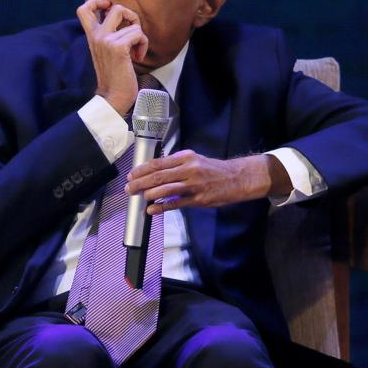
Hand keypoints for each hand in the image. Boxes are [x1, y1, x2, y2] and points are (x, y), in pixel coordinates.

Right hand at [75, 0, 147, 114]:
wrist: (112, 95)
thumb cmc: (114, 74)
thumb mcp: (106, 51)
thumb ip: (109, 35)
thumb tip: (123, 19)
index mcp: (91, 36)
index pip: (83, 9)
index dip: (97, 1)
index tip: (108, 10)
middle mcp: (96, 36)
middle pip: (115, 7)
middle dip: (131, 15)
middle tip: (132, 30)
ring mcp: (106, 40)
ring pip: (132, 22)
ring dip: (140, 36)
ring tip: (136, 50)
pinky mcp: (117, 47)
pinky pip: (138, 34)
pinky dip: (143, 45)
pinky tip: (137, 57)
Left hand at [127, 151, 280, 213]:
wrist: (237, 178)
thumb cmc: (213, 169)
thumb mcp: (194, 159)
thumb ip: (175, 163)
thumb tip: (153, 170)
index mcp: (186, 157)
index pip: (158, 163)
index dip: (142, 170)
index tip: (131, 175)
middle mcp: (189, 169)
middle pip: (158, 176)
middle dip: (140, 183)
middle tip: (129, 189)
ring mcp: (194, 185)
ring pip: (166, 189)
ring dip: (149, 194)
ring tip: (138, 197)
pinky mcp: (199, 199)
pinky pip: (176, 204)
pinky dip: (162, 207)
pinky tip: (151, 210)